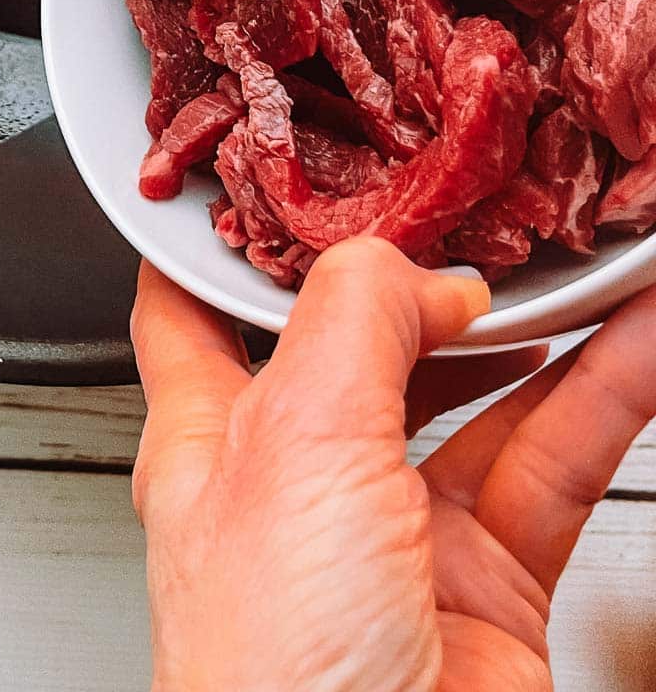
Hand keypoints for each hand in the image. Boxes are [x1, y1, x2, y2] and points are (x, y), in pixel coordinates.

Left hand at [131, 238, 655, 691]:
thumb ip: (349, 321)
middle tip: (484, 207)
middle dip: (424, 273)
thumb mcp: (294, 446)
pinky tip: (638, 340)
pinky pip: (554, 464)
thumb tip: (416, 269)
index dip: (230, 236)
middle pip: (362, 339)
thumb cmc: (273, 683)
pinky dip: (606, 395)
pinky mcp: (488, 593)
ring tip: (585, 256)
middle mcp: (298, 480)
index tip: (281, 166)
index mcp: (211, 440)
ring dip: (541, 327)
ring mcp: (396, 536)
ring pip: (480, 396)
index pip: (194, 308)